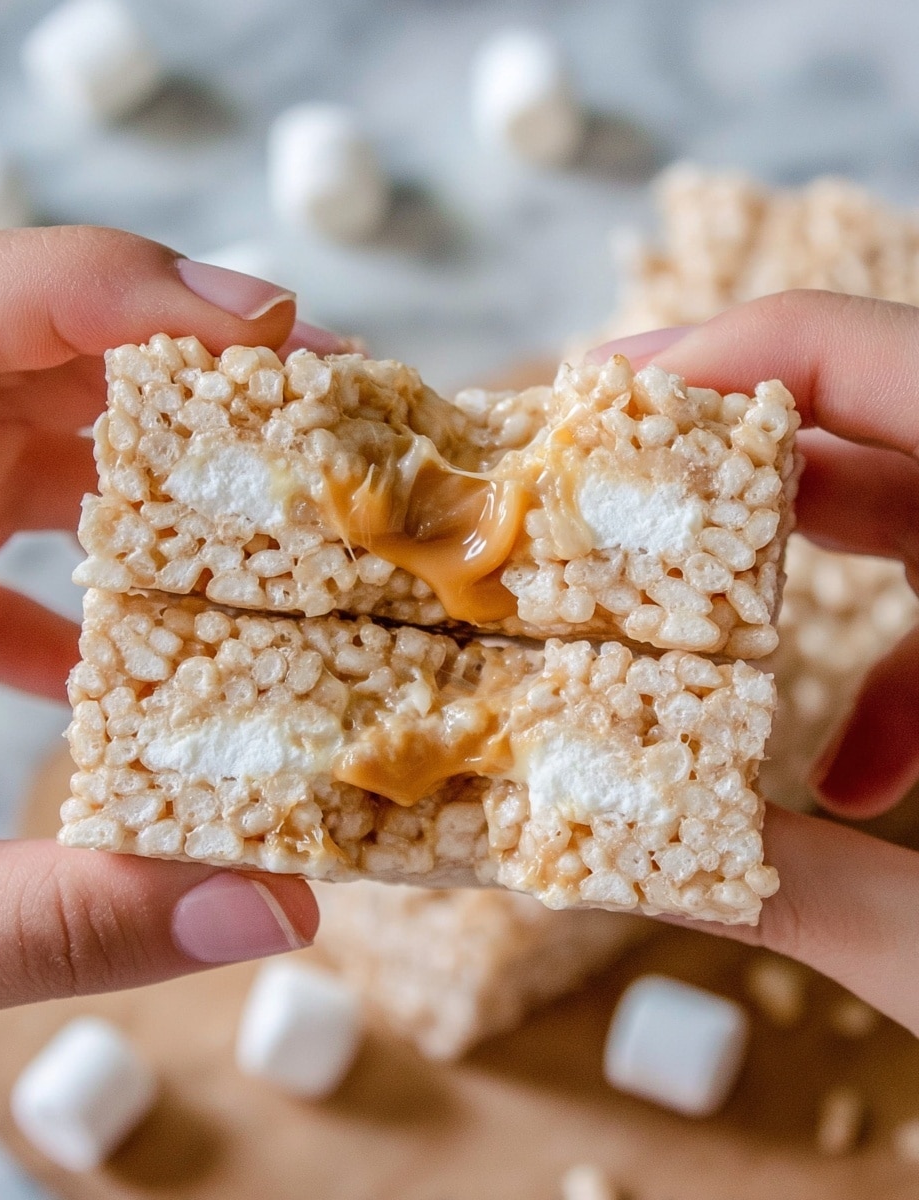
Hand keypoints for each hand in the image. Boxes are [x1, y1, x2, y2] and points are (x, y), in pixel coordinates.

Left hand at [0, 226, 335, 1018]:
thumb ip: (54, 918)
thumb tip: (275, 915)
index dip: (135, 292)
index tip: (281, 326)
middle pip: (35, 360)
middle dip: (191, 392)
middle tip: (329, 448)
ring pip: (19, 436)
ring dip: (144, 485)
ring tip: (271, 542)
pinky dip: (59, 582)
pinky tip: (111, 672)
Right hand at [589, 291, 918, 1033]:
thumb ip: (811, 895)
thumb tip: (630, 865)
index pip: (890, 357)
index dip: (731, 354)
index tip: (605, 397)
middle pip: (899, 408)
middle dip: (742, 453)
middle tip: (615, 486)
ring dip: (812, 562)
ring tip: (694, 623)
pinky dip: (905, 662)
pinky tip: (857, 774)